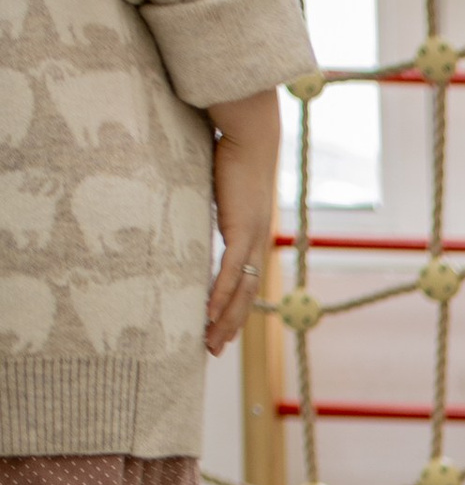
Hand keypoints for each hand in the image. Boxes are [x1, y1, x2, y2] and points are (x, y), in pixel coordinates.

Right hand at [205, 90, 279, 355]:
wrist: (252, 135)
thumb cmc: (232, 156)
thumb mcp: (218, 190)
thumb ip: (209, 207)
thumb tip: (188, 211)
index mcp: (252, 238)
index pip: (244, 284)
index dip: (232, 309)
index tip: (218, 330)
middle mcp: (256, 243)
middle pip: (244, 296)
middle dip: (228, 326)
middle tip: (212, 349)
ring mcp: (251, 238)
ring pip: (240, 291)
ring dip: (224, 319)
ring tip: (209, 342)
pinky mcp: (241, 228)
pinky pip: (231, 271)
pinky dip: (219, 294)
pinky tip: (208, 314)